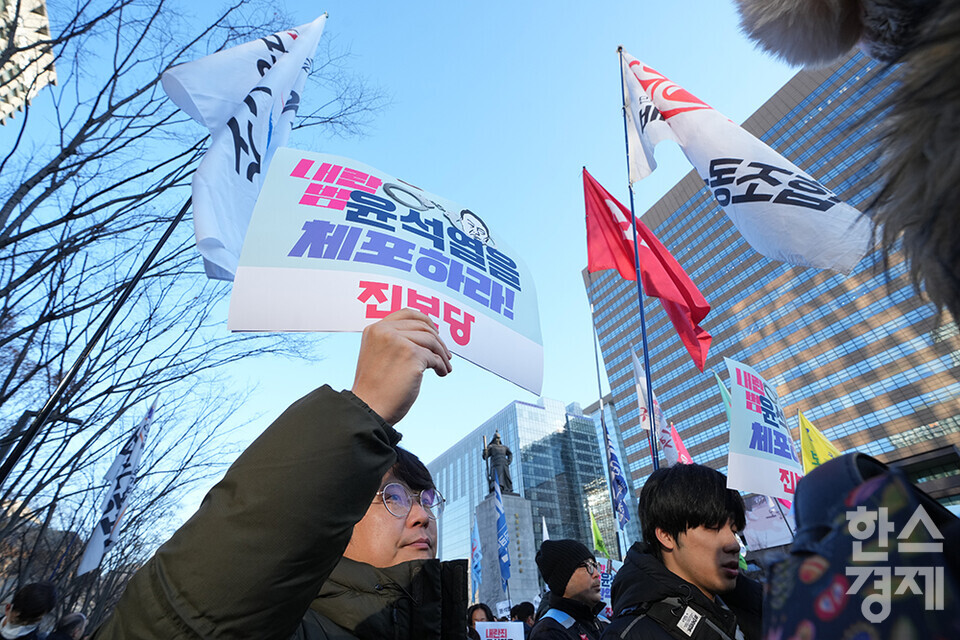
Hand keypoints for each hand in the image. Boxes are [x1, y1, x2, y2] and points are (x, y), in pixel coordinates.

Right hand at [351, 308, 452, 423]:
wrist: (369, 408)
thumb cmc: (375, 388)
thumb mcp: (378, 355)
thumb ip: (394, 341)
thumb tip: (427, 335)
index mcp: (375, 329)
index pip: (407, 313)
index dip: (425, 320)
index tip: (436, 331)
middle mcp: (385, 331)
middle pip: (423, 327)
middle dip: (438, 341)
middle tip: (446, 354)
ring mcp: (399, 342)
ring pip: (432, 341)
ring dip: (442, 355)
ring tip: (445, 367)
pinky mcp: (412, 355)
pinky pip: (435, 357)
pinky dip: (441, 365)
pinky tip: (441, 373)